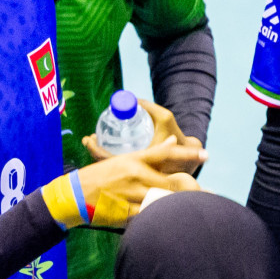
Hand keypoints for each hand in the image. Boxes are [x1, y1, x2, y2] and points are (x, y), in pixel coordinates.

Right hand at [77, 136, 204, 206]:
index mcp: (135, 160)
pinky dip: (160, 217)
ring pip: (163, 200)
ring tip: (194, 209)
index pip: (165, 154)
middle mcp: (135, 176)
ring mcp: (131, 195)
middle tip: (209, 194)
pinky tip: (170, 221)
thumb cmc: (101, 176)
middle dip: (192, 189)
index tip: (206, 154)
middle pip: (171, 182)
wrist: (73, 195)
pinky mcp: (126, 212)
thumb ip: (152, 153)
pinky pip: (149, 215)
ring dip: (178, 205)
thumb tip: (172, 142)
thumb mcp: (124, 159)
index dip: (188, 153)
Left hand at [83, 99, 204, 173]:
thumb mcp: (165, 120)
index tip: (88, 137)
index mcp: (138, 162)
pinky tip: (105, 151)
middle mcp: (134, 174)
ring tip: (94, 143)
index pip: (107, 158)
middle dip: (93, 152)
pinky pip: (118, 170)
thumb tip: (132, 100)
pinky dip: (108, 160)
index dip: (94, 148)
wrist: (191, 157)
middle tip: (88, 139)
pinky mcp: (137, 178)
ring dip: (98, 155)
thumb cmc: (176, 136)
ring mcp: (135, 178)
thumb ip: (149, 109)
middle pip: (105, 166)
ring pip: (111, 169)